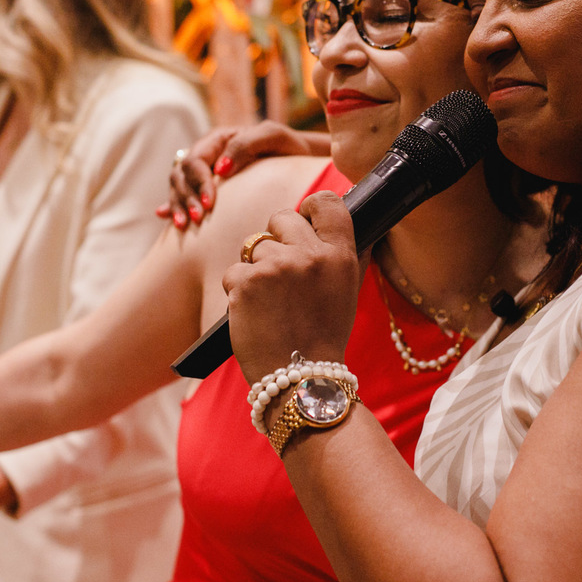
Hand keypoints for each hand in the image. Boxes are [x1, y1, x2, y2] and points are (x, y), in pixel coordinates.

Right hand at [156, 121, 322, 229]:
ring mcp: (204, 172)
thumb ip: (245, 145)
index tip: (209, 203)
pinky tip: (164, 217)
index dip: (199, 182)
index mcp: (217, 140)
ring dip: (177, 205)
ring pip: (178, 187)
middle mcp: (207, 155)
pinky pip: (182, 196)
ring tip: (183, 226)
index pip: (196, 160)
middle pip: (181, 175)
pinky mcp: (206, 188)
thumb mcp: (272, 136)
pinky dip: (172, 206)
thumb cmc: (287, 145)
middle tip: (199, 219)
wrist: (298, 159)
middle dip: (186, 197)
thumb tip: (220, 169)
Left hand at [222, 191, 362, 383]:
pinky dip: (239, 290)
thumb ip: (341, 255)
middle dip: (277, 238)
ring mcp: (275, 266)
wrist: (298, 378)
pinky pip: (235, 271)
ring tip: (271, 302)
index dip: (311, 206)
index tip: (304, 216)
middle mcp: (309, 255)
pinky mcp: (245, 281)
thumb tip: (338, 225)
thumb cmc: (323, 335)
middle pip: (282, 217)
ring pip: (255, 246)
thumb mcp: (346, 291)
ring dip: (257, 269)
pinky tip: (255, 313)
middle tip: (281, 270)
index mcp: (339, 255)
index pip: (326, 202)